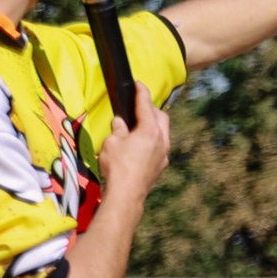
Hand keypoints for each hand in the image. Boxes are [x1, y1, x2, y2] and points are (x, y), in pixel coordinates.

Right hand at [98, 86, 169, 203]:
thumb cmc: (118, 166)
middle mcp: (162, 140)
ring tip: (139, 125)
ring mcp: (164, 153)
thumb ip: (118, 129)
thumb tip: (120, 123)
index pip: (146, 105)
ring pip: (163, 132)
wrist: (127, 193)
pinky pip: (160, 146)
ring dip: (153, 125)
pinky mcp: (162, 165)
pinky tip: (141, 144)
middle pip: (161, 117)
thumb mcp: (112, 142)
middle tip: (138, 106)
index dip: (141, 92)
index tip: (138, 84)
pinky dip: (153, 140)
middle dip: (151, 108)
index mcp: (150, 130)